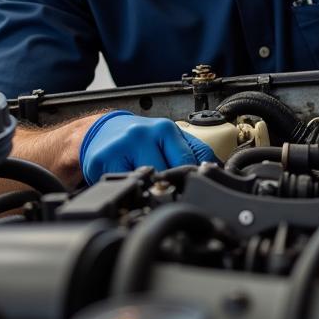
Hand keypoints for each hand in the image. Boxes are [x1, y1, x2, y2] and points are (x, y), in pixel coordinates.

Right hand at [79, 111, 217, 183]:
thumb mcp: (169, 139)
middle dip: (168, 185)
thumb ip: (194, 152)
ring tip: (144, 181)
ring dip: (147, 189)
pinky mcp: (102, 160)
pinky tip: (126, 179)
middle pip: (167, 176)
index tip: (190, 185)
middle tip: (163, 184)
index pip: (188, 162)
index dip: (191, 179)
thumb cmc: (140, 138)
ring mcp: (122, 146)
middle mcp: (143, 134)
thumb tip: (217, 170)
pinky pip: (122, 186)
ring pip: (146, 183)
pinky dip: (126, 189)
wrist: (103, 132)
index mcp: (165, 129)